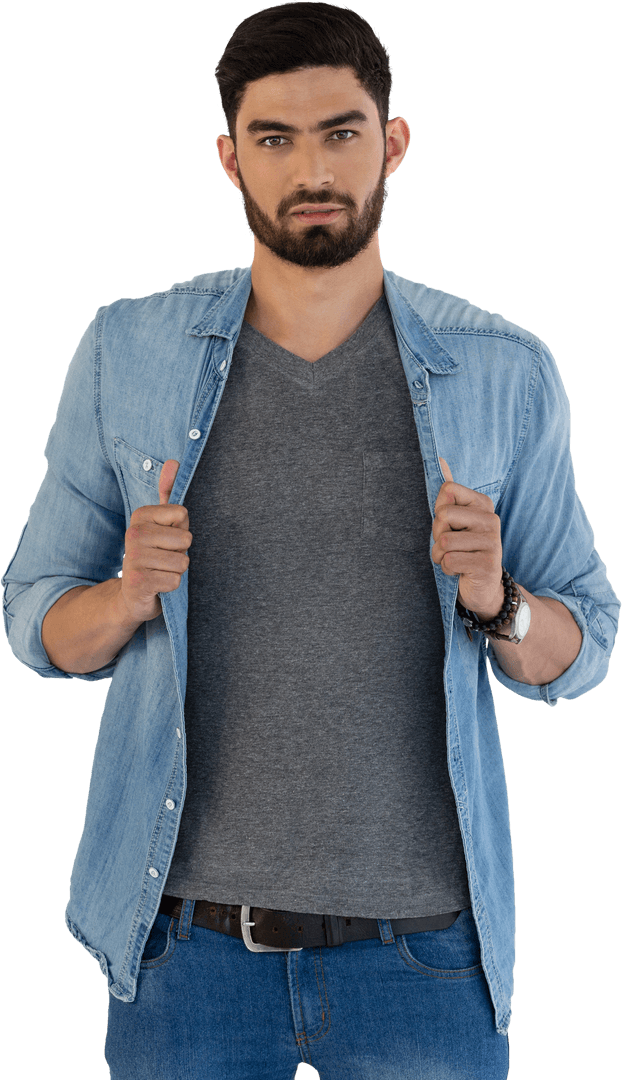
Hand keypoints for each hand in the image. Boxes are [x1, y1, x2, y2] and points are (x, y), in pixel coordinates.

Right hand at [119, 459, 191, 622]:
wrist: (131, 593)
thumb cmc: (153, 554)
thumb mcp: (161, 523)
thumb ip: (167, 493)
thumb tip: (173, 461)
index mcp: (141, 516)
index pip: (183, 514)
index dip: (181, 530)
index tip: (166, 538)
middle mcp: (133, 534)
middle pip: (185, 539)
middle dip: (181, 552)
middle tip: (164, 557)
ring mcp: (134, 558)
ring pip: (182, 562)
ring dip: (176, 570)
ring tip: (160, 570)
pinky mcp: (139, 581)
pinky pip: (174, 580)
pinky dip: (170, 585)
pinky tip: (157, 584)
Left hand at [431, 458, 503, 619]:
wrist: (483, 587)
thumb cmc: (464, 549)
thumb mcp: (456, 519)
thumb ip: (449, 492)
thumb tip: (440, 459)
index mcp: (483, 504)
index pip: (446, 491)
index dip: (439, 512)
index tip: (450, 524)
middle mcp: (491, 520)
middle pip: (442, 516)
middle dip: (437, 535)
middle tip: (450, 545)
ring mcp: (492, 542)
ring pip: (444, 542)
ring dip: (440, 556)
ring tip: (454, 559)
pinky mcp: (487, 565)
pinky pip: (449, 561)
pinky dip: (446, 570)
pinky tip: (459, 571)